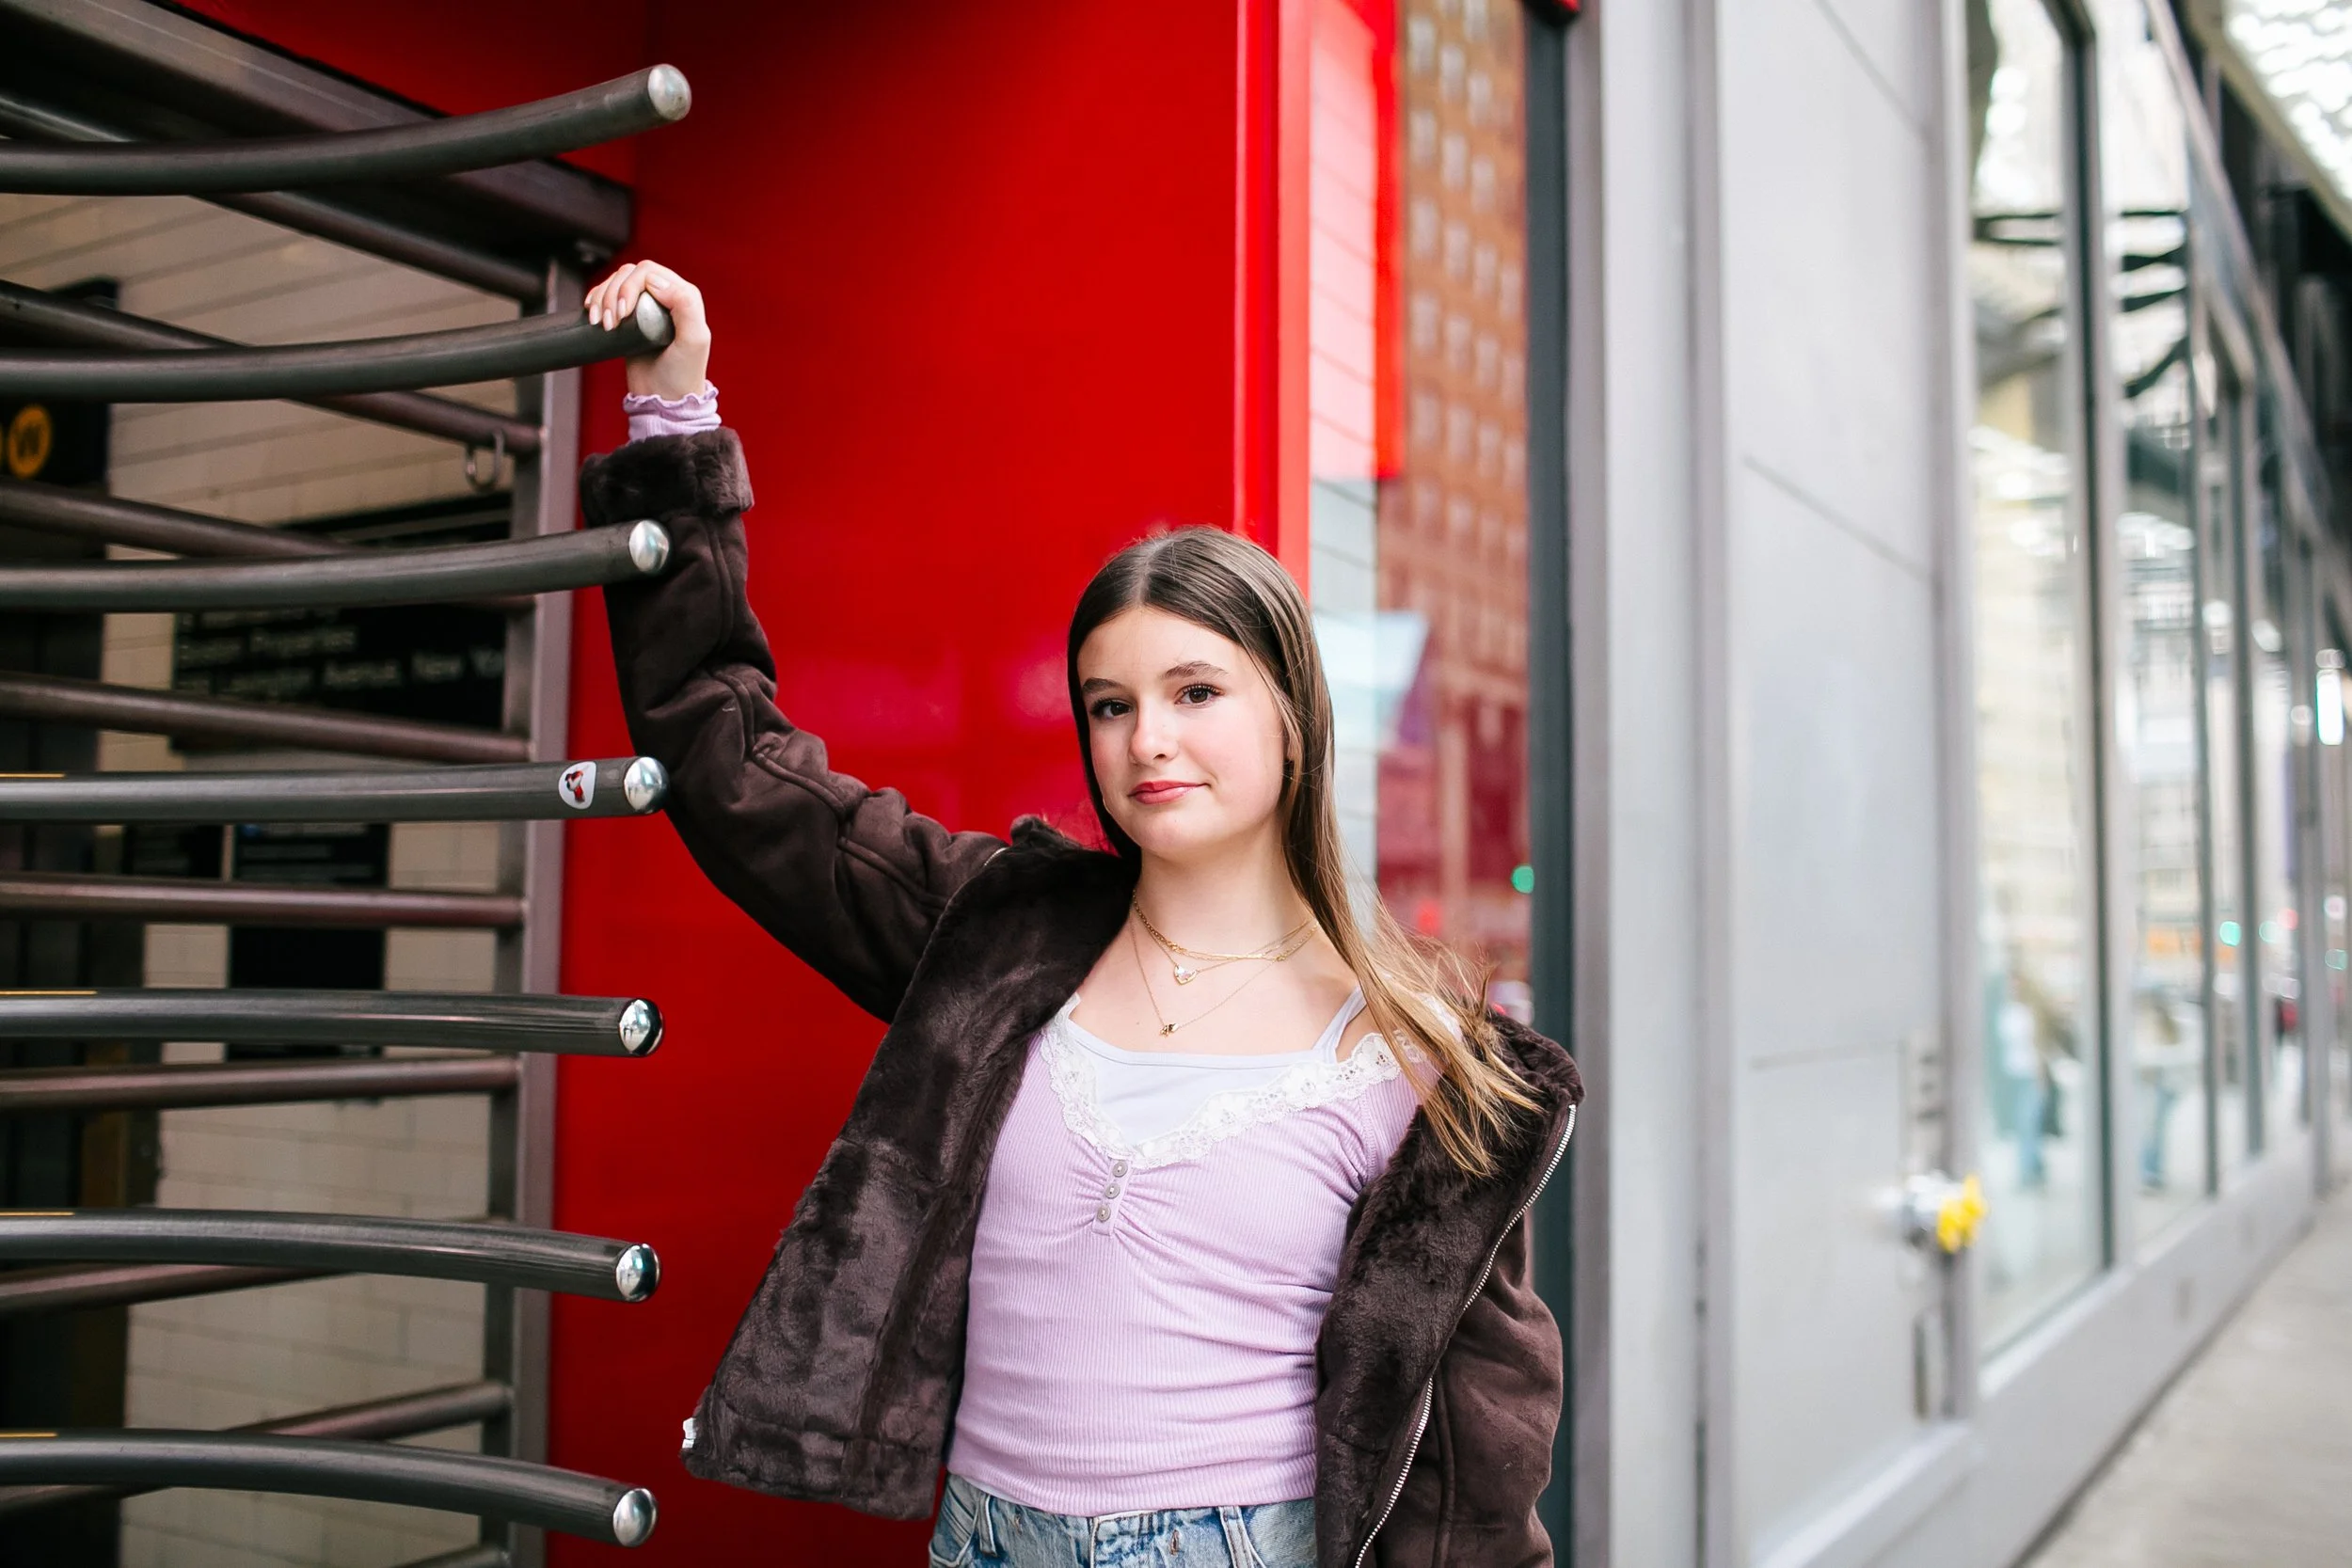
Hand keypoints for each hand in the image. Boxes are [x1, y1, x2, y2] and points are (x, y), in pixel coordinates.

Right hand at [585, 258, 710, 400]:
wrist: (664, 400)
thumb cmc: (682, 375)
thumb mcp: (694, 340)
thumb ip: (685, 305)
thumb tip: (655, 280)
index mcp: (684, 296)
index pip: (649, 272)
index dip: (630, 286)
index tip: (624, 313)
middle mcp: (665, 297)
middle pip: (629, 274)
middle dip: (613, 293)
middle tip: (611, 322)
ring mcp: (646, 307)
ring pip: (616, 282)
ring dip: (602, 298)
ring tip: (602, 324)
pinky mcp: (629, 319)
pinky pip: (608, 296)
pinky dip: (596, 300)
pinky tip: (593, 315)